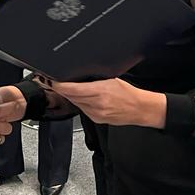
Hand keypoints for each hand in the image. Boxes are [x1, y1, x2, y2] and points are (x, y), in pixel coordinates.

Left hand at [45, 77, 166, 127]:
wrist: (140, 109)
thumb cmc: (129, 93)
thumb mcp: (112, 79)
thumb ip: (95, 79)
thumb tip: (80, 75)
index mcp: (100, 91)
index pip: (73, 89)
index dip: (60, 86)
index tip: (53, 81)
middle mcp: (97, 104)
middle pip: (72, 97)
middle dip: (64, 90)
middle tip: (58, 83)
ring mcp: (96, 114)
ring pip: (76, 104)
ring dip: (72, 97)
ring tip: (71, 89)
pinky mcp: (97, 120)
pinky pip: (83, 110)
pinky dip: (80, 103)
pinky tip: (84, 99)